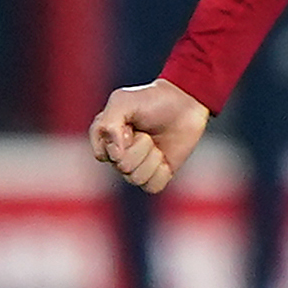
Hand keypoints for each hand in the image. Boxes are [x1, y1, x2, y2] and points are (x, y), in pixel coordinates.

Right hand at [90, 78, 210, 195]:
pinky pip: (152, 187)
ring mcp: (137, 167)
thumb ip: (109, 123)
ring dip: (152, 158)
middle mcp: (118, 156)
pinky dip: (161, 172)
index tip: (129, 126)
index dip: (118, 142)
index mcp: (105, 139)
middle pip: (123, 167)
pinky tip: (165, 158)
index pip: (103, 155)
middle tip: (146, 133)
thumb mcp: (124, 101)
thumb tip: (114, 154)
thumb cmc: (152, 101)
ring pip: (136, 179)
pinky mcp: (155, 175)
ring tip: (156, 144)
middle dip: (140, 148)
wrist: (184, 106)